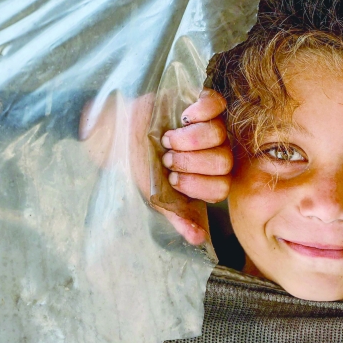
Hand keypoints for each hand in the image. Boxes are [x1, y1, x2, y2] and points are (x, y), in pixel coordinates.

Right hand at [79, 90, 230, 246]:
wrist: (119, 135)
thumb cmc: (140, 167)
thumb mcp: (157, 196)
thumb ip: (179, 217)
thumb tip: (198, 240)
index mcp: (208, 179)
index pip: (221, 187)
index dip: (197, 185)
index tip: (172, 180)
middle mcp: (215, 153)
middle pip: (224, 162)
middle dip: (190, 163)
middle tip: (167, 158)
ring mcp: (212, 126)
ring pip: (220, 134)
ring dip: (189, 139)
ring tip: (168, 139)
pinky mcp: (204, 102)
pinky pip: (217, 104)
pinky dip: (200, 111)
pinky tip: (182, 117)